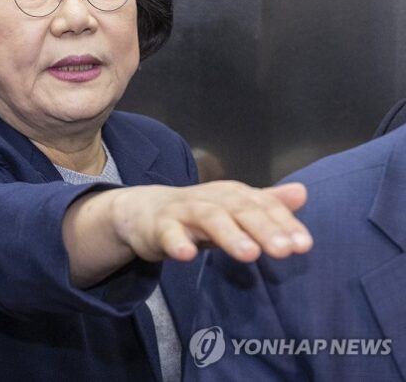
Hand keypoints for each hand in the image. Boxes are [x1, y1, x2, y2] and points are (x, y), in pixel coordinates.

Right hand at [110, 181, 311, 262]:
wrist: (144, 211)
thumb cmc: (196, 213)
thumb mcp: (233, 208)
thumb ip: (267, 203)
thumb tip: (302, 192)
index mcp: (232, 194)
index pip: (263, 205)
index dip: (283, 223)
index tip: (303, 245)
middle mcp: (211, 198)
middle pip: (239, 210)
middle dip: (263, 228)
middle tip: (283, 250)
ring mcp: (184, 211)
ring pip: (209, 218)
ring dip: (229, 234)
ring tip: (249, 254)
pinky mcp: (160, 227)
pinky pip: (168, 234)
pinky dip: (178, 243)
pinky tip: (187, 255)